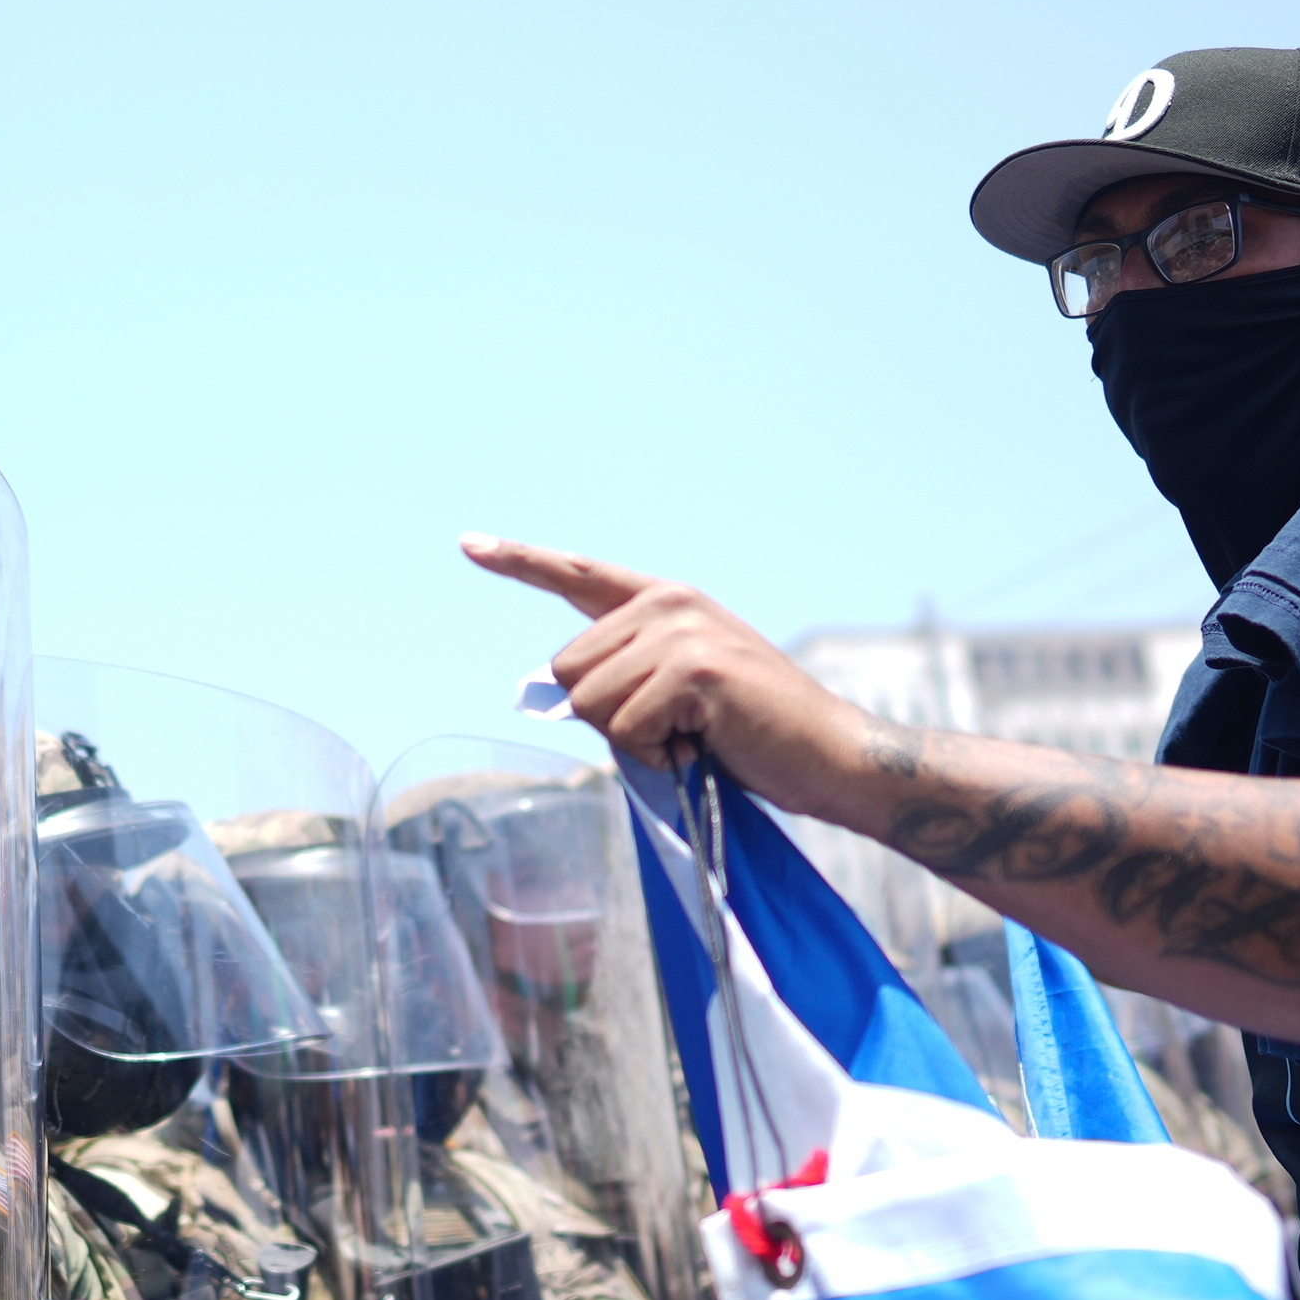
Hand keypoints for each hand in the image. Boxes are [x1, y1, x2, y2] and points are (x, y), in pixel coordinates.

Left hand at [462, 537, 857, 810]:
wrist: (831, 757)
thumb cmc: (752, 737)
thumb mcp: (676, 695)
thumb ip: (619, 680)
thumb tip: (549, 696)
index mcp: (664, 601)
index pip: (578, 574)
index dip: (519, 561)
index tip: (469, 543)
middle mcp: (668, 602)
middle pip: (568, 670)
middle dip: (608, 720)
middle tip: (675, 732)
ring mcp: (680, 630)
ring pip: (590, 702)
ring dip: (634, 742)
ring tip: (695, 738)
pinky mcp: (693, 667)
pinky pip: (626, 728)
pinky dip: (657, 757)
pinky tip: (705, 746)